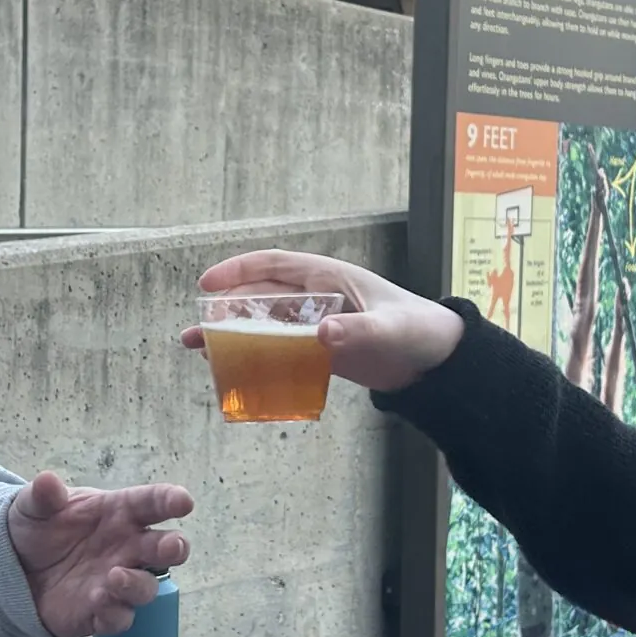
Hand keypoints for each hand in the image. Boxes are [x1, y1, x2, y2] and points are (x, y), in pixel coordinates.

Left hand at [8, 471, 192, 636]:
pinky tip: (99, 601)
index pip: (152, 503)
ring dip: (138, 584)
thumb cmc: (40, 528)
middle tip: (173, 547)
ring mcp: (117, 581)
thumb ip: (43, 496)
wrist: (16, 568)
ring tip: (116, 576)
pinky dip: (114, 612)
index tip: (183, 501)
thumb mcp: (34, 506)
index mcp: (119, 512)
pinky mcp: (100, 613)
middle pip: (164, 548)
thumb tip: (47, 482)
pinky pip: (118, 618)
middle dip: (175, 547)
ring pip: (146, 587)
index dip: (170, 500)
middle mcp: (127, 547)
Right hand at [184, 250, 464, 392]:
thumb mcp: (387, 330)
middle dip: (225, 308)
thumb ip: (357, 330)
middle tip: (196, 329)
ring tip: (201, 349)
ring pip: (265, 322)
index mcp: (328, 277)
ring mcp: (318, 322)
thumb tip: (321, 333)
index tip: (207, 285)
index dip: (238, 272)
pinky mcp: (323, 349)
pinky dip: (258, 355)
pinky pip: (281, 348)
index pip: (273, 266)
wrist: (439, 361)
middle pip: (260, 296)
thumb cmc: (418, 331)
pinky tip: (238, 371)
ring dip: (234, 332)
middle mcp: (317, 296)